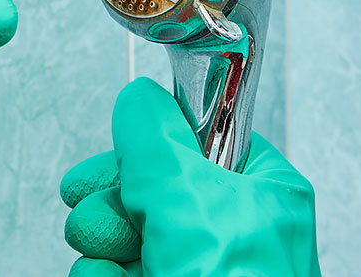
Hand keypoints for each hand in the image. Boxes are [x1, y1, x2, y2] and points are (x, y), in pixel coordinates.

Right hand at [60, 78, 319, 275]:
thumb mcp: (188, 201)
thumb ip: (153, 139)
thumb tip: (134, 99)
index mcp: (257, 192)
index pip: (192, 139)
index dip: (146, 149)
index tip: (111, 164)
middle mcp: (228, 229)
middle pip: (145, 186)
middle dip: (114, 208)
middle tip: (108, 224)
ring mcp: (193, 267)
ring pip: (120, 231)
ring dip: (103, 248)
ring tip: (117, 267)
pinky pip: (111, 269)